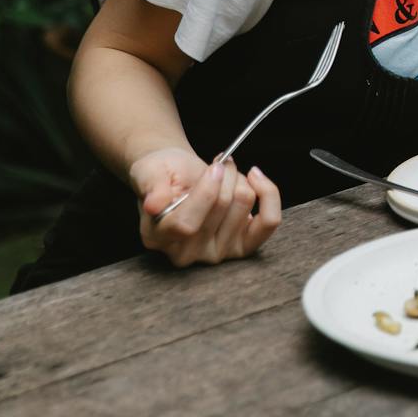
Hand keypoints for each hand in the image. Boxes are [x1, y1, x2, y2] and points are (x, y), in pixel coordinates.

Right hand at [129, 146, 281, 267]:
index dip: (206, 192)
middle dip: (225, 175)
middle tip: (219, 162)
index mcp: (157, 237)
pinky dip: (268, 194)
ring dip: (240, 180)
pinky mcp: (241, 248)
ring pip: (243, 207)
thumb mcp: (149, 171)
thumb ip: (152, 187)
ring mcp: (215, 253)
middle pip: (220, 210)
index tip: (215, 165)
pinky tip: (256, 178)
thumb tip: (154, 205)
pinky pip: (268, 222)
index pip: (187, 224)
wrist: (178, 176)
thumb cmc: (164, 173)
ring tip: (226, 173)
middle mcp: (185, 253)